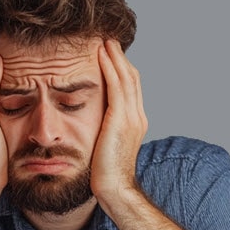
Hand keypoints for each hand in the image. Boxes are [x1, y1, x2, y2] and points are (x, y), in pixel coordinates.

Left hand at [91, 40, 148, 205]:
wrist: (114, 190)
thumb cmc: (105, 176)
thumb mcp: (105, 148)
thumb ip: (103, 132)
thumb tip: (91, 126)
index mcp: (135, 123)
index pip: (130, 88)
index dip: (121, 70)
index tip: (110, 55)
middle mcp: (137, 116)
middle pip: (132, 78)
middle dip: (120, 58)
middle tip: (108, 40)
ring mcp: (131, 117)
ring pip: (126, 77)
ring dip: (115, 57)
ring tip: (104, 40)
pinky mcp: (120, 119)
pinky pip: (116, 86)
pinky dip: (110, 67)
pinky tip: (100, 55)